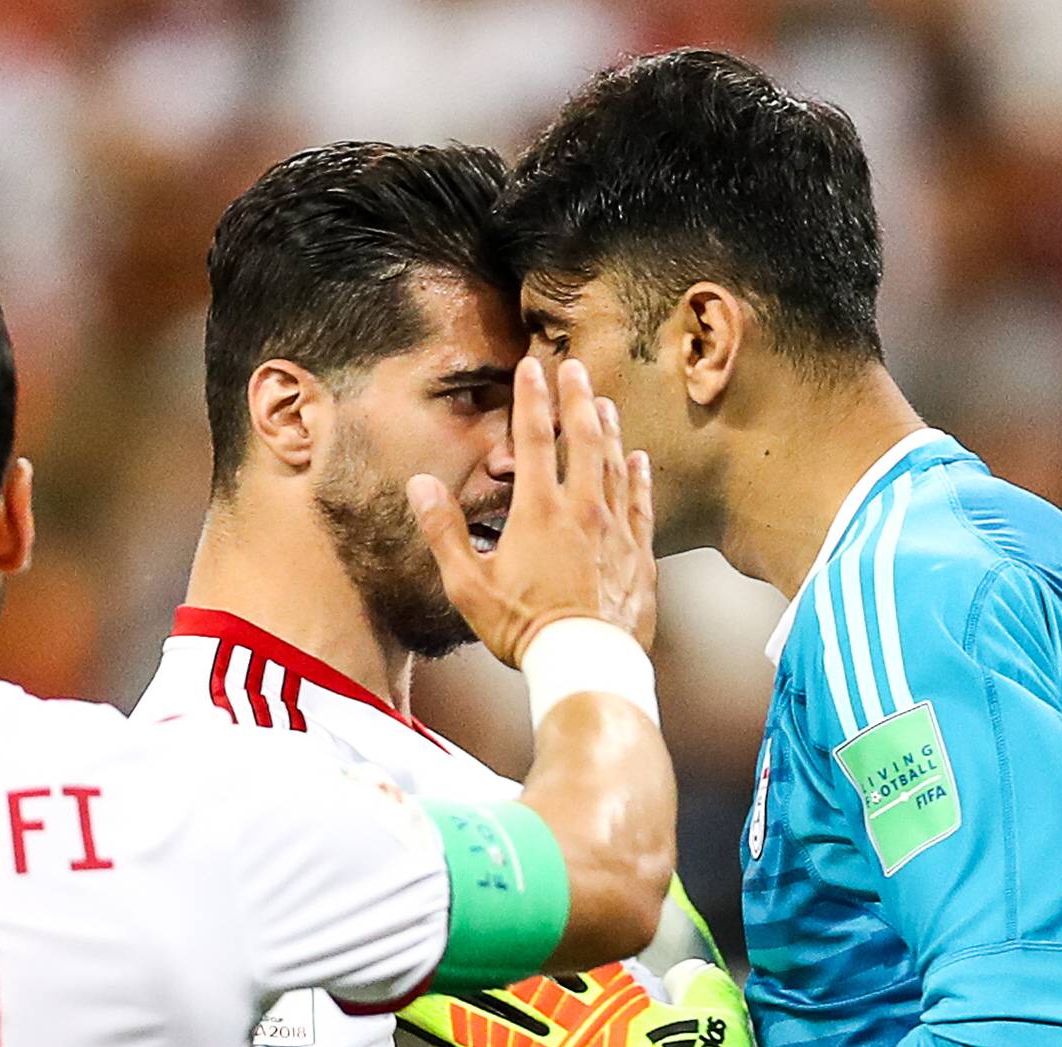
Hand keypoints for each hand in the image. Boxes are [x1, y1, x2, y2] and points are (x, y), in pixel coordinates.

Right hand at [410, 357, 657, 667]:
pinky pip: (640, 504)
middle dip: (576, 398)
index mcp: (539, 512)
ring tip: (604, 402)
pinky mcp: (639, 555)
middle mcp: (583, 511)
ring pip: (614, 464)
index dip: (532, 400)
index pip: (535, 440)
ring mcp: (617, 531)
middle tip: (575, 367)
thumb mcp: (469, 586)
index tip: (532, 367)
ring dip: (608, 429)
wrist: (586, 664)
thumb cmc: (523, 629)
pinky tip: (638, 460)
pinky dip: (637, 477)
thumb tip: (420, 486)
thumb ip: (445, 532)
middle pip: (583, 439)